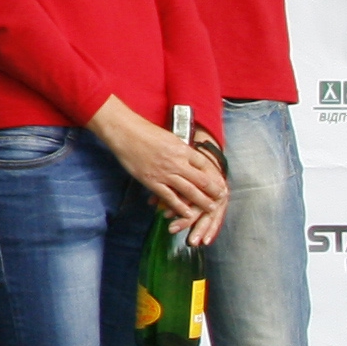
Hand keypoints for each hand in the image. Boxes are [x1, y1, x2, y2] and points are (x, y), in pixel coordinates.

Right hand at [86, 98, 231, 246]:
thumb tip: (190, 159)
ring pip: (189, 191)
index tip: (221, 183)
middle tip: (221, 199)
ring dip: (202, 202)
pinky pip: (169, 197)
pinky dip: (180, 207)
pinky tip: (188, 214)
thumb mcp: (169, 138)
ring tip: (211, 208)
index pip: (206, 165)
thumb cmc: (145, 131)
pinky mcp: (152, 181)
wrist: (125, 132)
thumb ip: (180, 151)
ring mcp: (165, 173)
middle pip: (202, 181)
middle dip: (214, 192)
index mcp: (183, 149)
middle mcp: (177, 162)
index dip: (215, 176)